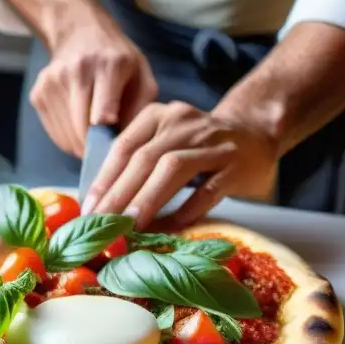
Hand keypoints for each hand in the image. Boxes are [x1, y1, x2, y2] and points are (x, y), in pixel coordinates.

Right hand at [30, 11, 156, 157]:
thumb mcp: (141, 75)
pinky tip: (79, 128)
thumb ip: (141, 107)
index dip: (108, 135)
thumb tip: (127, 141)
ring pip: (67, 135)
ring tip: (95, 137)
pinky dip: (68, 139)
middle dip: (96, 147)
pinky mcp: (38, 93)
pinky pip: (54, 133)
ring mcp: (52, 82)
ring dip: (82, 145)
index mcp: (109, 64)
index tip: (114, 143)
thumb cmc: (117, 59)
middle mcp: (77, 70)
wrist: (80, 31)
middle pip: (82, 128)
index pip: (102, 111)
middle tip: (107, 149)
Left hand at [84, 101, 278, 228]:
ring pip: (174, 167)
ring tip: (131, 225)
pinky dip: (189, 207)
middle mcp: (183, 124)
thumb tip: (103, 205)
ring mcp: (212, 142)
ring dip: (148, 198)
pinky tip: (173, 226)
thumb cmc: (198, 145)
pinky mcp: (236, 164)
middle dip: (120, 193)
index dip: (104, 179)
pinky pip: (210, 188)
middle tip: (103, 224)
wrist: (254, 132)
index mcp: (158, 116)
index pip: (124, 147)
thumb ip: (137, 163)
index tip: (90, 209)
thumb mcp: (165, 141)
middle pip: (145, 158)